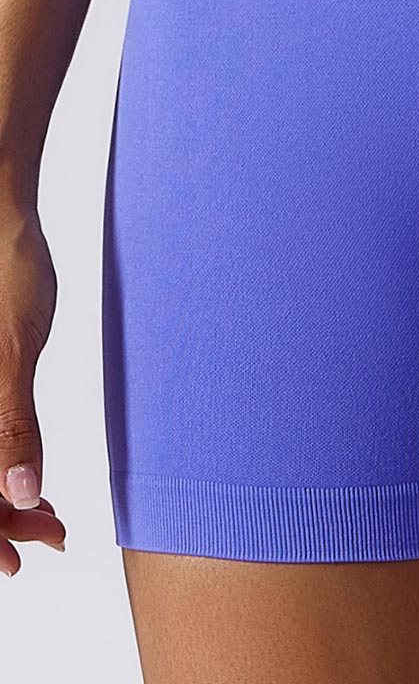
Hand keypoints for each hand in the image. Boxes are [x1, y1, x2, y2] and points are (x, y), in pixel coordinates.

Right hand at [0, 202, 65, 575]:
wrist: (4, 218)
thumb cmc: (8, 273)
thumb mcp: (13, 352)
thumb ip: (13, 423)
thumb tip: (23, 492)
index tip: (20, 561)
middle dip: (0, 521)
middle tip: (52, 539)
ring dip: (3, 498)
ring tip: (53, 518)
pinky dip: (5, 464)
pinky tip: (33, 481)